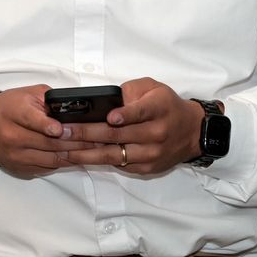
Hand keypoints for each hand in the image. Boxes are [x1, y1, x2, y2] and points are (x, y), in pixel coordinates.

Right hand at [0, 84, 102, 178]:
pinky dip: (64, 162)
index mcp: (14, 113)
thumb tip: (75, 109)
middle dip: (75, 141)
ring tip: (94, 149)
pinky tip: (78, 156)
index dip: (48, 126)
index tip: (61, 129)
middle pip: (47, 143)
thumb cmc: (10, 106)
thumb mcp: (28, 94)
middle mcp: (13, 137)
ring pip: (50, 158)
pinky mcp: (20, 168)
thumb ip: (51, 100)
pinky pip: (47, 167)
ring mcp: (16, 155)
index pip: (31, 121)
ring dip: (74, 154)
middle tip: (97, 139)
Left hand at [62, 78, 204, 174]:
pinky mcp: (146, 168)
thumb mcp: (154, 88)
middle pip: (118, 135)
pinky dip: (97, 161)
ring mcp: (151, 153)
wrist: (192, 132)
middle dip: (87, 133)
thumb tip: (107, 101)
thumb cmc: (168, 106)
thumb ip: (131, 91)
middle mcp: (156, 133)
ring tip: (63, 149)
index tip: (109, 117)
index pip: (140, 112)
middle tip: (63, 131)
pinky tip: (79, 157)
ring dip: (86, 154)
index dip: (125, 115)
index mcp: (158, 109)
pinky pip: (118, 164)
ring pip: (114, 155)